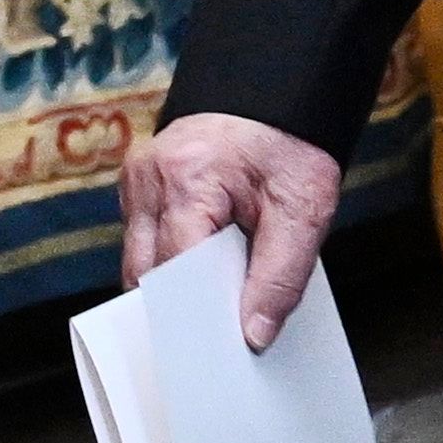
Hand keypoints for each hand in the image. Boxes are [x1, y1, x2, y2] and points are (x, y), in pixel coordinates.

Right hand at [124, 111, 343, 351]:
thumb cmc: (291, 141)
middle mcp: (149, 179)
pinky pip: (147, 242)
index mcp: (186, 178)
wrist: (276, 90)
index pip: (176, 270)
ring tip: (215, 305)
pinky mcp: (140, 187)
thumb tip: (254, 333)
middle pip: (148, 272)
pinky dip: (174, 262)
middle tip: (217, 341)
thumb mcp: (305, 208)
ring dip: (176, 284)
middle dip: (181, 306)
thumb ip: (281, 274)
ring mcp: (137, 181)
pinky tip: (205, 276)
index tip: (216, 351)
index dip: (196, 314)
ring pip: (141, 262)